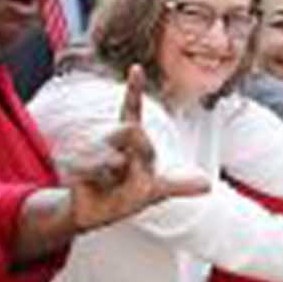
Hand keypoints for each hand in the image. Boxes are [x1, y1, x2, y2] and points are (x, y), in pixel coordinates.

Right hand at [65, 67, 209, 229]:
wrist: (93, 214)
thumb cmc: (124, 198)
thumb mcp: (153, 192)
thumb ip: (178, 186)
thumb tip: (207, 184)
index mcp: (129, 139)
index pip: (132, 110)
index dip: (134, 90)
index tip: (137, 68)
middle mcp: (110, 139)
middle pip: (131, 130)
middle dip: (140, 154)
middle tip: (130, 172)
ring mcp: (91, 148)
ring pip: (114, 158)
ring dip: (117, 178)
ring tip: (109, 183)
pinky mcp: (75, 161)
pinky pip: (95, 171)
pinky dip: (100, 184)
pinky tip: (94, 186)